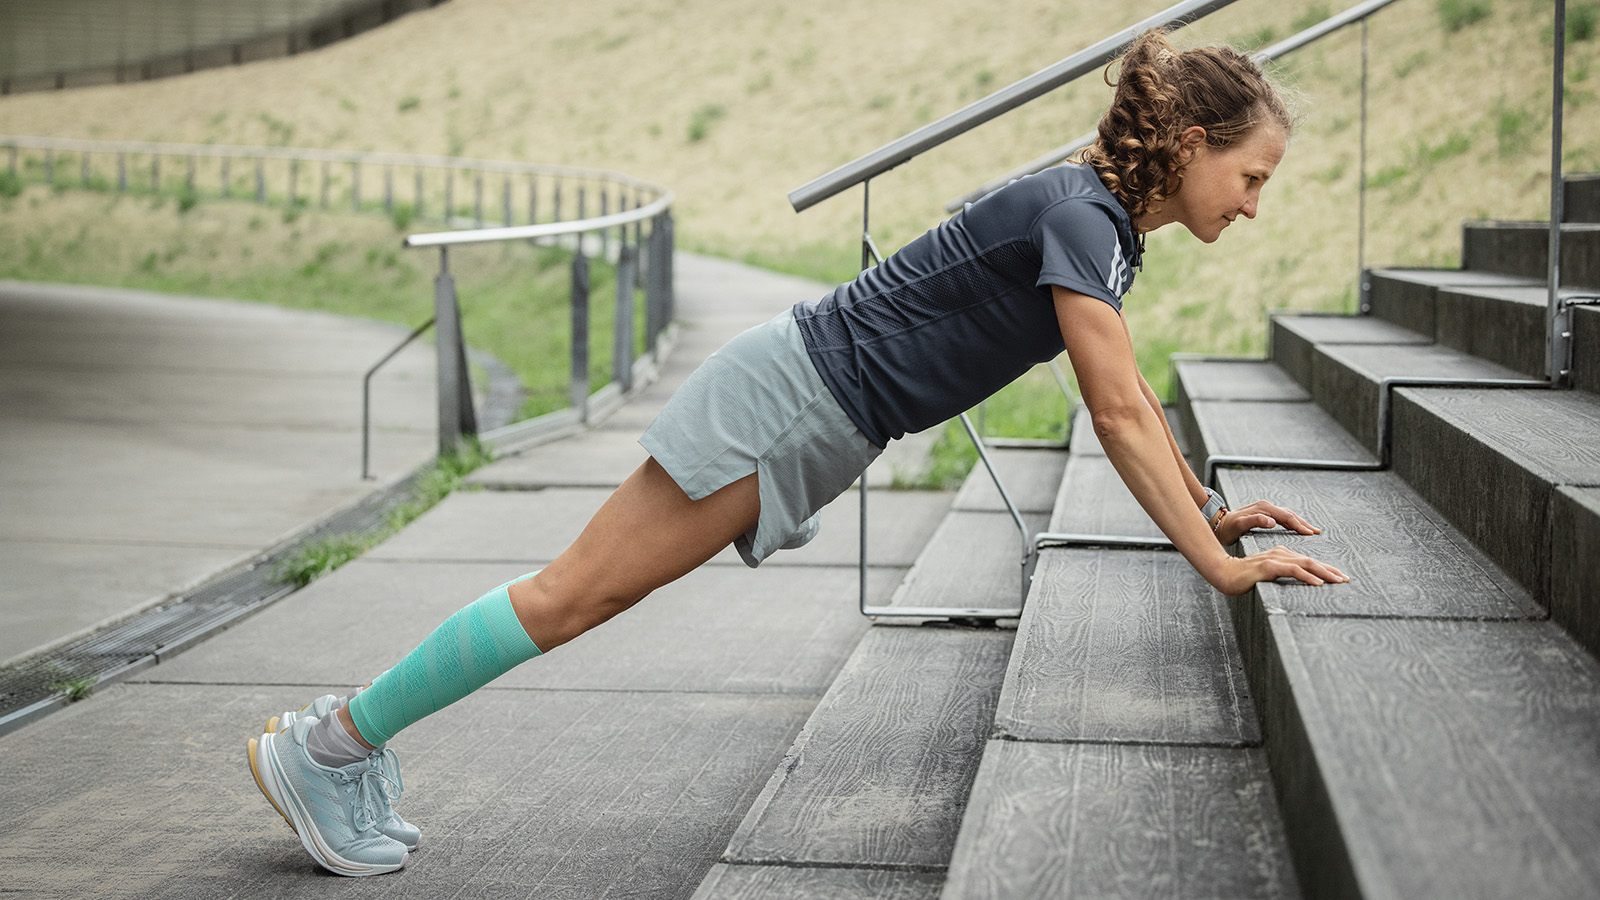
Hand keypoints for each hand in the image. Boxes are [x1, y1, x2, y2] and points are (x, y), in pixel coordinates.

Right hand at [1207, 545, 1349, 596]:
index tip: (1339, 577)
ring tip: (1339, 581)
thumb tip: (1294, 581)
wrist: (1222, 573)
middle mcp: (1280, 553)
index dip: (1325, 569)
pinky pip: (1293, 571)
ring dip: (1325, 572)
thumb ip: (1279, 575)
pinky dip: (1307, 576)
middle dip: (1331, 570)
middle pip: (1311, 561)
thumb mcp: (1265, 575)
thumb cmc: (1241, 577)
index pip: (1307, 562)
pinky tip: (1318, 583)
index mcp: (1280, 555)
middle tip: (1346, 579)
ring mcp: (1274, 559)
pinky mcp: (1268, 566)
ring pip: (1305, 564)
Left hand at [1214, 500, 1321, 544]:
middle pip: (1290, 514)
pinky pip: (1282, 517)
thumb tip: (1272, 521)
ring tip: (1311, 530)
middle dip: (1304, 523)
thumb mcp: (1238, 526)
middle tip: (1317, 532)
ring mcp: (1266, 509)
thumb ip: (1255, 521)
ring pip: (1288, 515)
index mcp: (1263, 509)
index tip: (1310, 533)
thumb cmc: (1227, 528)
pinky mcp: (1264, 514)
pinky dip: (1292, 522)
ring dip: (1300, 522)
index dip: (1299, 525)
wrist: (1218, 524)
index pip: (1286, 517)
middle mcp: (1266, 507)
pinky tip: (1297, 528)